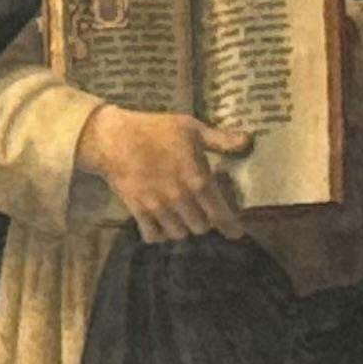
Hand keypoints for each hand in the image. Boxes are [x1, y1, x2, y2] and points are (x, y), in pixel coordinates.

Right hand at [80, 103, 253, 243]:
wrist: (115, 139)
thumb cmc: (156, 130)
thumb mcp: (192, 128)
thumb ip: (220, 139)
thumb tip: (247, 141)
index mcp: (197, 179)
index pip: (219, 213)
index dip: (230, 227)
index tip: (235, 233)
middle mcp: (180, 199)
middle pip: (199, 228)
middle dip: (204, 222)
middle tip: (202, 214)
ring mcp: (158, 208)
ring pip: (178, 234)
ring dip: (183, 228)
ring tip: (182, 219)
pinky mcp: (138, 212)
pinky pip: (153, 235)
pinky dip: (159, 233)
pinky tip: (161, 225)